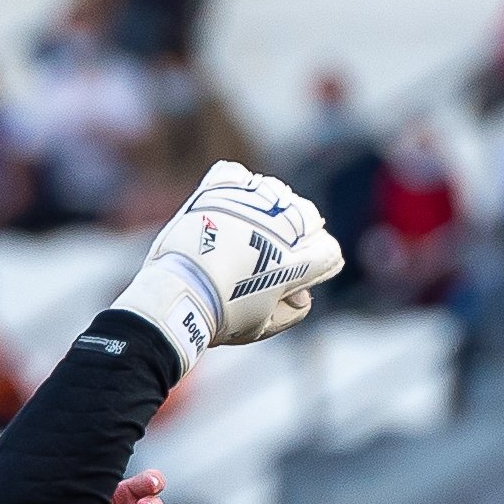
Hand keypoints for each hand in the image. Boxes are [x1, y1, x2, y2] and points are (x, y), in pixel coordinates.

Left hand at [114, 162, 345, 361]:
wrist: (175, 296)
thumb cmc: (218, 316)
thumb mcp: (262, 327)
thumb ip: (293, 310)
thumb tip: (303, 294)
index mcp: (296, 262)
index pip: (329, 251)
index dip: (317, 265)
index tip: (296, 273)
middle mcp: (279, 228)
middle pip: (308, 218)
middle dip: (297, 237)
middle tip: (267, 255)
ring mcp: (248, 206)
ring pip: (277, 195)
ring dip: (268, 212)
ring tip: (247, 232)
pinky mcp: (217, 193)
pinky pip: (235, 176)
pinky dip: (235, 187)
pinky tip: (230, 206)